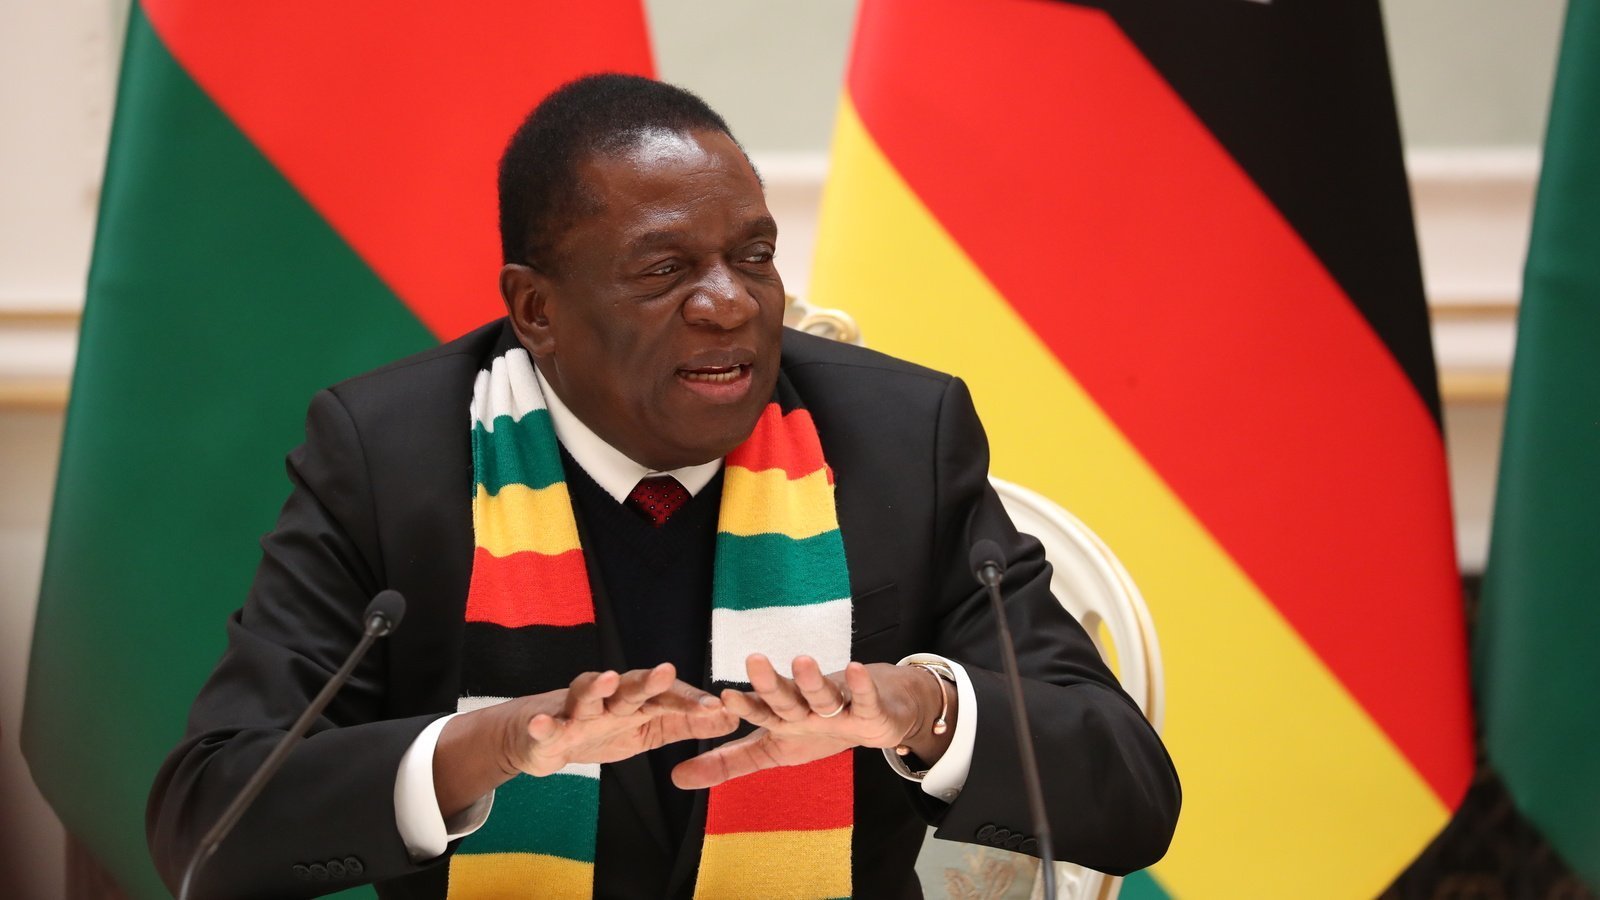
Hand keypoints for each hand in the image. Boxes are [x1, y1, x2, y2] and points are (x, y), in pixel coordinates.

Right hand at [506, 663, 738, 776]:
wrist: (542, 737)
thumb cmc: (601, 728)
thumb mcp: (648, 729)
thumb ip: (685, 723)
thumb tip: (733, 717)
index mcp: (635, 702)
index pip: (666, 698)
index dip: (691, 703)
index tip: (719, 709)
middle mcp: (608, 700)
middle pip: (630, 687)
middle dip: (649, 680)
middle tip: (668, 671)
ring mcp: (575, 712)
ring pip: (587, 695)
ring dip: (596, 686)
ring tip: (606, 679)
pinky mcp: (546, 729)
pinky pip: (545, 726)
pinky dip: (543, 724)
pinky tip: (541, 723)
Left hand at [671, 654, 953, 789]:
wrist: (876, 716)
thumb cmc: (818, 730)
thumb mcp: (772, 751)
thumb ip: (727, 763)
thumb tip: (675, 778)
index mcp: (782, 719)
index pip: (759, 711)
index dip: (743, 706)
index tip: (722, 698)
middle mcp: (806, 709)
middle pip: (786, 696)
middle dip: (771, 682)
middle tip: (753, 660)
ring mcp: (838, 708)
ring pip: (822, 694)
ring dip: (812, 679)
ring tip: (802, 660)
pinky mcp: (869, 711)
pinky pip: (864, 699)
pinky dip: (860, 686)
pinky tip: (855, 669)